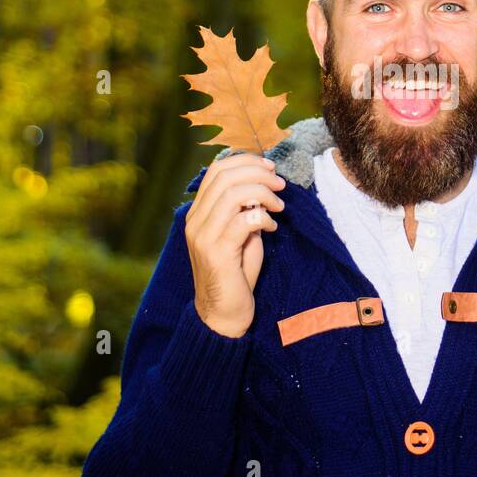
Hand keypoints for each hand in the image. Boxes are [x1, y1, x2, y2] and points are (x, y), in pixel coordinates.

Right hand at [185, 153, 285, 336]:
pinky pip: (243, 221)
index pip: (215, 171)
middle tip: (280, 183)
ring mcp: (203, 237)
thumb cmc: (236, 273)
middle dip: (258, 173)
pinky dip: (263, 218)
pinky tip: (273, 228)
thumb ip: (245, 210)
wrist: (223, 314)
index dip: (244, 162)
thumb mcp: (241, 235)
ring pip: (233, 194)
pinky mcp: (216, 253)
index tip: (269, 167)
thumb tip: (263, 186)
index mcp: (197, 213)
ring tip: (280, 205)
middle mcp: (195, 221)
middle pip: (225, 177)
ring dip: (263, 194)